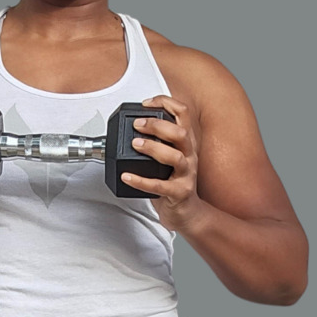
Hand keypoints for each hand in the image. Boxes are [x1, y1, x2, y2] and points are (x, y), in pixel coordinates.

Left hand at [121, 95, 207, 231]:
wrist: (187, 213)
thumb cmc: (174, 182)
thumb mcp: (169, 156)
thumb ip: (157, 140)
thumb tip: (131, 123)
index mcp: (186, 142)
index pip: (183, 114)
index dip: (165, 103)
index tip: (146, 103)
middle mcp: (189, 155)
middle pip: (181, 133)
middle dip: (157, 125)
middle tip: (137, 124)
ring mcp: (186, 175)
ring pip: (175, 157)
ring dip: (153, 148)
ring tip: (135, 144)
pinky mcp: (179, 193)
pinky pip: (160, 186)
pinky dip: (141, 181)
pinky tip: (127, 176)